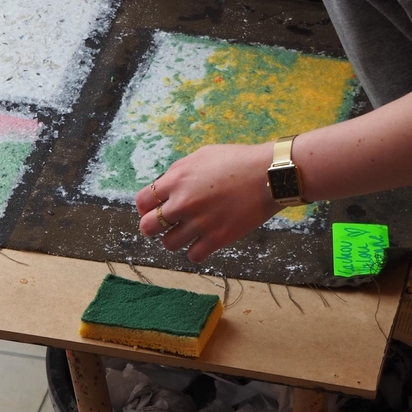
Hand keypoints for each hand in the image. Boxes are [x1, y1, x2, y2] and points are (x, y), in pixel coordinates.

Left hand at [135, 144, 280, 262]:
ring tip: (186, 233)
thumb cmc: (238, 160)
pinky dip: (195, 252)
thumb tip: (165, 186)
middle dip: (152, 227)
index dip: (145, 208)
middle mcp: (183, 202)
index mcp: (176, 179)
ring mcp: (199, 222)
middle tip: (164, 226)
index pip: (142, 201)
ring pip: (168, 244)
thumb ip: (179, 172)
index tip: (151, 210)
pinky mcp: (217, 238)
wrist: (269, 174)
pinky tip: (203, 243)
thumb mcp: (201, 156)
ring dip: (174, 240)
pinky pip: (193, 256)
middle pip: (148, 226)